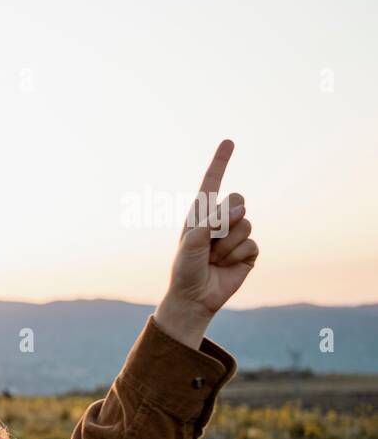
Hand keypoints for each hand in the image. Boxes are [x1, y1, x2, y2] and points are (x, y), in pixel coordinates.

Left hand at [166, 139, 258, 319]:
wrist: (194, 296)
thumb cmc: (186, 267)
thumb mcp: (191, 241)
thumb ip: (213, 221)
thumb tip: (242, 209)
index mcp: (201, 214)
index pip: (212, 183)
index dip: (220, 162)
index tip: (229, 141)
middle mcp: (220, 220)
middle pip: (238, 200)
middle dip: (226, 218)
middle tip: (210, 240)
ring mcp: (236, 235)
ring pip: (246, 223)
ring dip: (227, 244)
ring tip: (214, 258)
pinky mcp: (249, 251)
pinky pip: (251, 243)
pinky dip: (237, 255)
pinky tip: (225, 265)